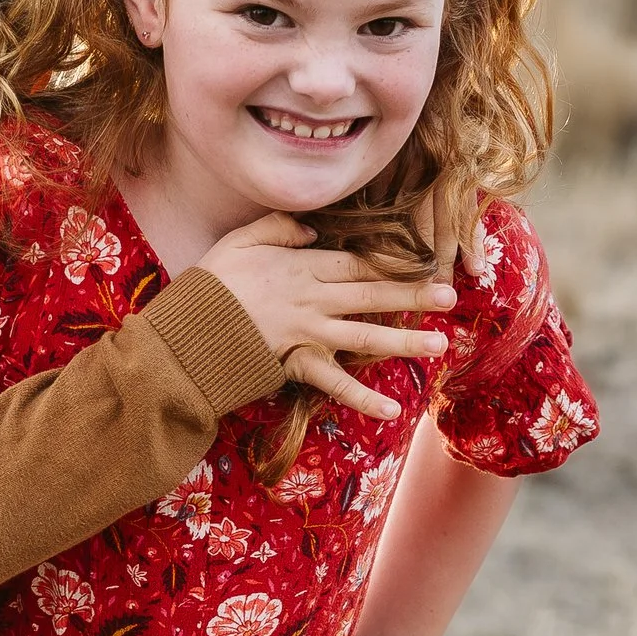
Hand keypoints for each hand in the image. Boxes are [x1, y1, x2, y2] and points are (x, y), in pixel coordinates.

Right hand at [197, 214, 454, 421]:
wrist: (184, 329)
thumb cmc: (209, 283)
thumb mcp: (240, 240)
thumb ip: (278, 227)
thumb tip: (313, 228)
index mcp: (302, 266)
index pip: (357, 261)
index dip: (393, 261)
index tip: (425, 260)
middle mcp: (312, 298)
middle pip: (371, 293)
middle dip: (413, 294)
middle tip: (451, 297)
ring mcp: (307, 333)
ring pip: (364, 335)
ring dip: (404, 340)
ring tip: (440, 344)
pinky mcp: (294, 364)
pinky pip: (333, 382)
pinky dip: (362, 397)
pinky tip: (390, 408)